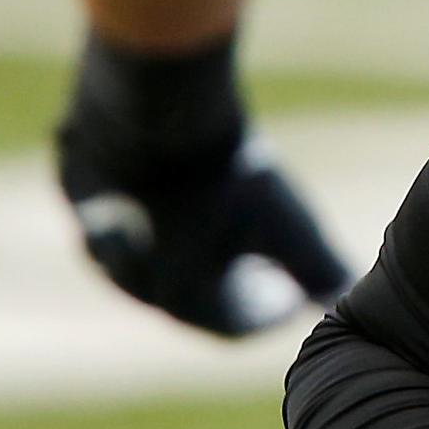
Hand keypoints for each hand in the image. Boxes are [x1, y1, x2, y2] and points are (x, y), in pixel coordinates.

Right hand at [54, 36, 351, 335]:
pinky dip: (149, 203)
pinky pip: (117, 206)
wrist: (152, 103)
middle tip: (264, 263)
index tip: (294, 292)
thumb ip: (321, 269)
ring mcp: (95, 233)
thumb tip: (350, 297)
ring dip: (185, 246)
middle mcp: (130, 279)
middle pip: (187, 295)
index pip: (231, 325)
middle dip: (228, 284)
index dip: (268, 311)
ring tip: (224, 220)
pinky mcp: (78, 188)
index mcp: (180, 299)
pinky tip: (177, 175)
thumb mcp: (287, 221)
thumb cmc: (227, 171)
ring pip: (145, 254)